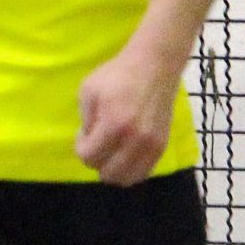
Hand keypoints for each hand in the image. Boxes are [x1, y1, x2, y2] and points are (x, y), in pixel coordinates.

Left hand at [75, 46, 176, 186]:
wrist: (154, 66)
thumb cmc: (117, 75)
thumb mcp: (89, 90)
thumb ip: (85, 120)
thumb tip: (88, 142)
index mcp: (114, 124)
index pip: (89, 158)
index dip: (81, 147)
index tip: (85, 132)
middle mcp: (135, 139)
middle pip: (107, 174)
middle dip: (97, 161)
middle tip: (98, 141)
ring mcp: (152, 145)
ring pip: (127, 179)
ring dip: (114, 169)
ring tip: (112, 149)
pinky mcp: (162, 146)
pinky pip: (143, 173)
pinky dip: (130, 170)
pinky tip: (125, 153)